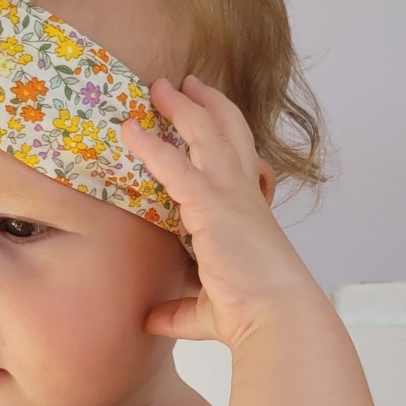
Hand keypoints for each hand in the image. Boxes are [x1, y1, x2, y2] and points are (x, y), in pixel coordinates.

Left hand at [119, 75, 314, 349]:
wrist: (277, 318)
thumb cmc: (251, 315)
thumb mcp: (207, 309)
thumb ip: (179, 310)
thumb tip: (151, 321)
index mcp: (250, 214)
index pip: (239, 161)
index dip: (224, 134)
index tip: (205, 116)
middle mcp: (245, 197)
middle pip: (229, 133)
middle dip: (207, 105)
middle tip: (185, 84)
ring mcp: (232, 197)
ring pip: (207, 135)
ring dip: (181, 108)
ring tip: (158, 86)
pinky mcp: (212, 207)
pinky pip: (175, 167)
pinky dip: (150, 146)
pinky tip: (128, 130)